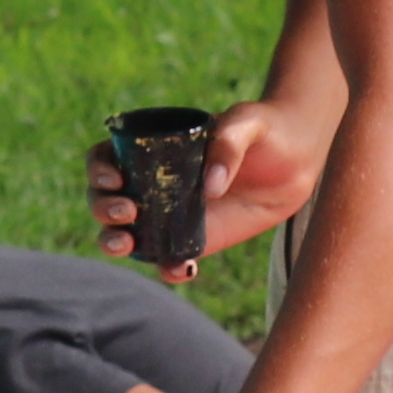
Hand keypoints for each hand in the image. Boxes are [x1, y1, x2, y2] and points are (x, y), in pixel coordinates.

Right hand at [89, 100, 324, 275]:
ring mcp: (168, 215)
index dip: (97, 170)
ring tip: (128, 244)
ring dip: (116, 242)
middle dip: (102, 209)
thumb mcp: (247, 123)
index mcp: (150, 148)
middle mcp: (150, 183)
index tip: (113, 178)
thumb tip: (210, 187)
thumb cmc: (264, 129)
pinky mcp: (194, 239)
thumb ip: (228, 143)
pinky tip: (183, 269)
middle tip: (126, 209)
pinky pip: (169, 259)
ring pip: (126, 234)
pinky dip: (169, 269)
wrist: (295, 159)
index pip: (104, 159)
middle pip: (103, 199)